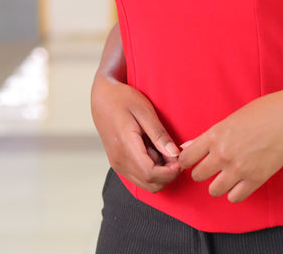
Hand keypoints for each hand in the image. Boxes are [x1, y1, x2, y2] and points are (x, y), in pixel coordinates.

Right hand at [91, 74, 181, 192]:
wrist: (102, 99)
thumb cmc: (122, 100)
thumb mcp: (144, 111)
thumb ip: (159, 134)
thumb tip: (174, 153)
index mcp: (125, 147)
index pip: (150, 174)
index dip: (169, 172)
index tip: (181, 159)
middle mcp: (119, 161)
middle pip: (149, 184)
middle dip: (168, 175)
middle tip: (176, 154)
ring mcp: (118, 164)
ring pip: (145, 183)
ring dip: (160, 172)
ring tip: (164, 148)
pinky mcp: (119, 163)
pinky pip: (139, 176)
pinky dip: (152, 169)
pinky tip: (154, 150)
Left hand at [178, 89, 282, 202]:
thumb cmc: (264, 110)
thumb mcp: (232, 117)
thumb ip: (210, 135)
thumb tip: (189, 146)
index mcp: (215, 135)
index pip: (187, 158)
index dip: (188, 161)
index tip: (193, 161)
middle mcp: (222, 154)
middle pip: (198, 175)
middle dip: (203, 172)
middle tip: (212, 167)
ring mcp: (238, 169)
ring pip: (214, 190)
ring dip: (218, 184)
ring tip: (227, 176)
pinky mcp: (255, 180)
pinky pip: (234, 198)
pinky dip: (235, 192)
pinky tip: (241, 182)